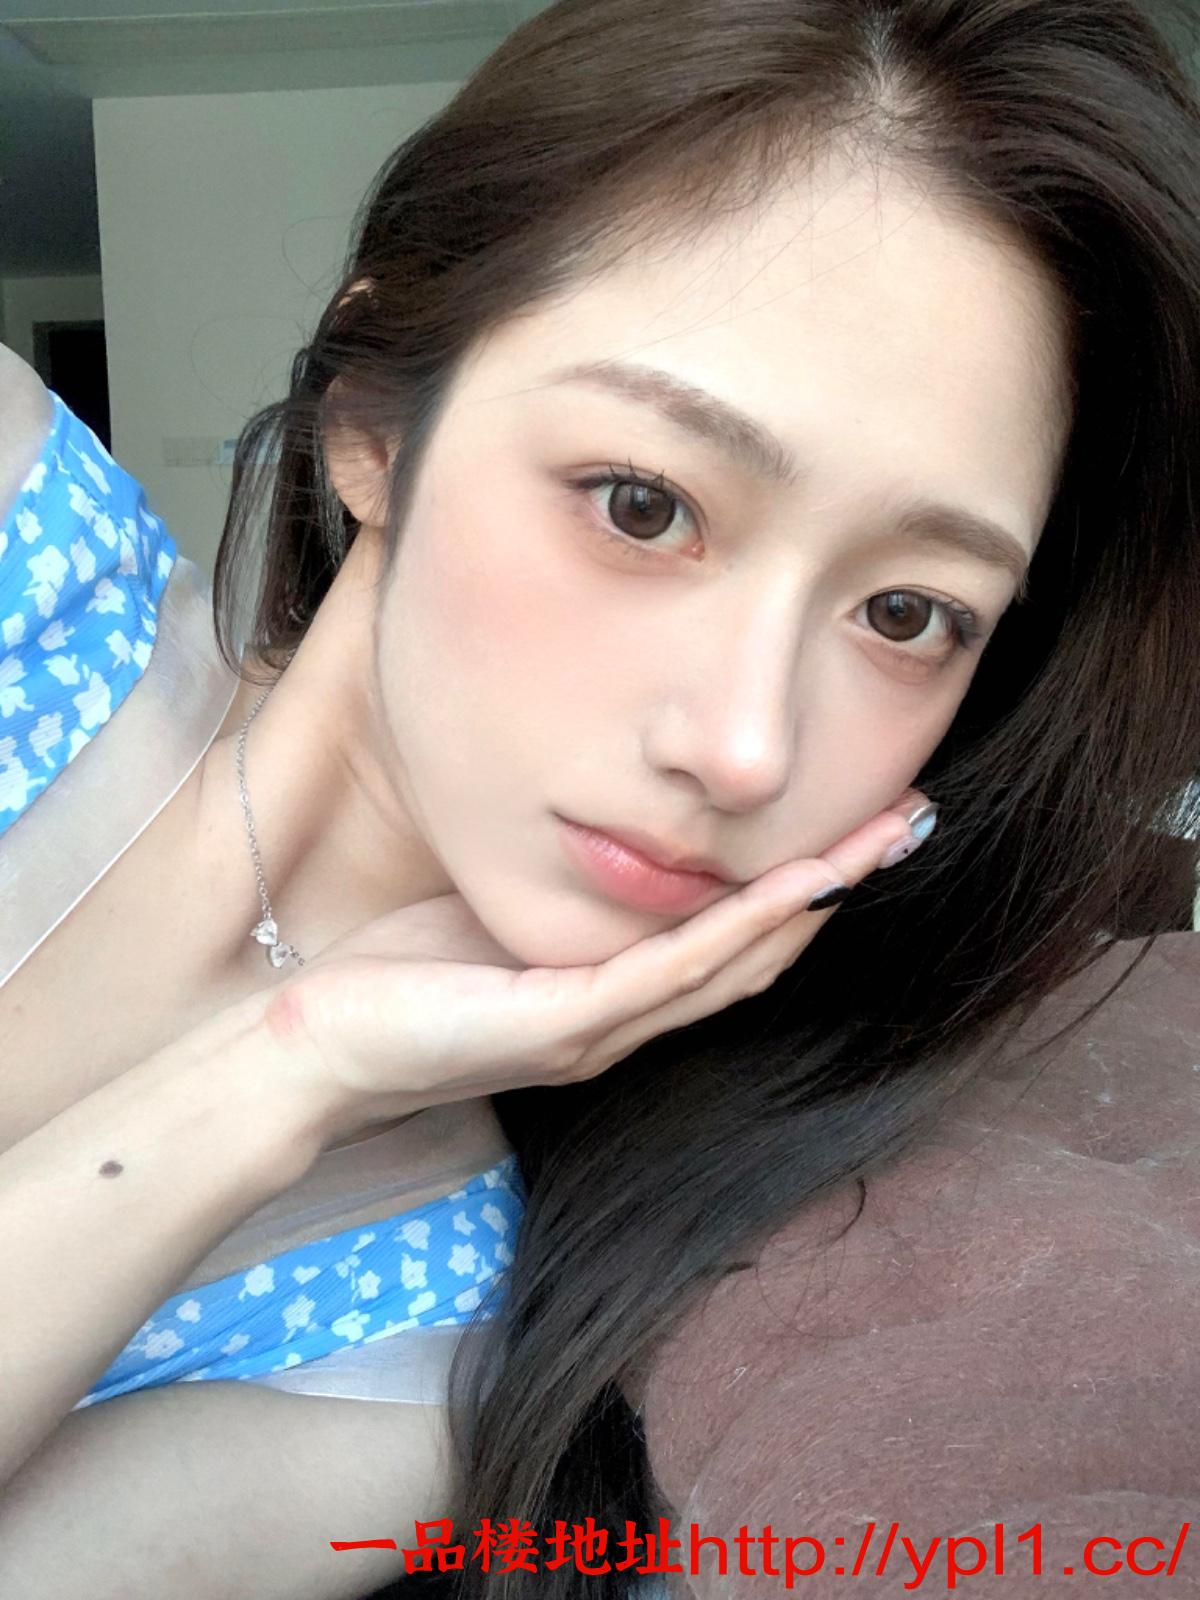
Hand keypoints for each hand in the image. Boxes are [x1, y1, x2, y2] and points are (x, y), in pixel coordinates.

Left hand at [251, 790, 932, 1146]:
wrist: (304, 1051)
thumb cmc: (391, 982)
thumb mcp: (494, 916)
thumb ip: (557, 893)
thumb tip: (596, 829)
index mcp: (607, 997)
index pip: (725, 943)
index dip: (798, 888)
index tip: (851, 826)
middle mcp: (620, 1023)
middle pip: (755, 954)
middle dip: (834, 886)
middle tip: (903, 822)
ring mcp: (600, 1032)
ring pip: (734, 962)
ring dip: (815, 899)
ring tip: (881, 842)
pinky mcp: (565, 1028)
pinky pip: (674, 970)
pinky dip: (745, 926)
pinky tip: (798, 886)